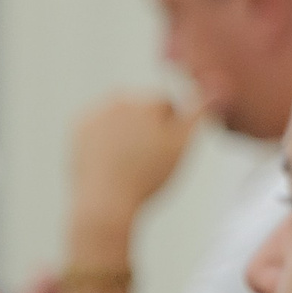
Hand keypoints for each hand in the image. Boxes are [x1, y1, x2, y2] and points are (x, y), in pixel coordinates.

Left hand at [69, 95, 201, 245]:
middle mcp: (118, 99)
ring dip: (128, 131)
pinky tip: (110, 157)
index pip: (168, 106)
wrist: (104, 204)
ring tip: (127, 160)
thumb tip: (214, 88)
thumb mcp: (182, 146)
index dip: (171, 130)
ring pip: (122, 116)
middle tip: (146, 157)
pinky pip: (102, 125)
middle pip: (143, 108)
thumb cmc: (147, 177)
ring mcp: (95, 112)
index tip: (163, 152)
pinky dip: (107, 137)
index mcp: (146, 102)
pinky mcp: (78, 126)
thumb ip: (198, 113)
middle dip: (148, 126)